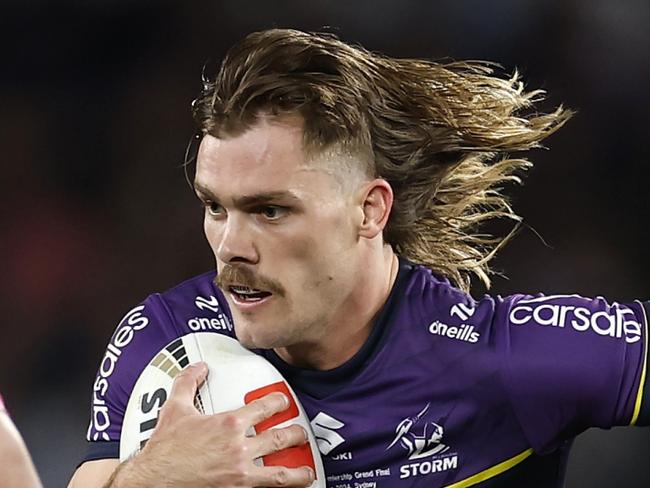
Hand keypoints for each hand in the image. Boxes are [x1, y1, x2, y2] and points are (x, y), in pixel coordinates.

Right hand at [113, 362, 314, 486]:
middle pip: (280, 438)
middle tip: (300, 434)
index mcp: (229, 424)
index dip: (279, 402)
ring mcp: (240, 474)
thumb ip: (187, 383)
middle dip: (296, 435)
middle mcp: (239, 449)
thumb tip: (198, 368)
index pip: (265, 407)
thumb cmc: (164, 450)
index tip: (283, 403)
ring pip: (280, 473)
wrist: (153, 482)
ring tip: (307, 470)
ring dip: (298, 471)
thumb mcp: (175, 409)